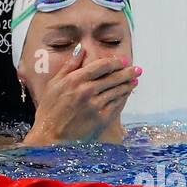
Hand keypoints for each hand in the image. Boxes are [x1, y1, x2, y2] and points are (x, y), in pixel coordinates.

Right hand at [23, 48, 139, 145]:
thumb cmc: (49, 110)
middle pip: (113, 77)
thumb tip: (81, 49)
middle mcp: (87, 90)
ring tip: (134, 81)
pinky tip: (126, 95)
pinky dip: (123, 98)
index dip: (115, 62)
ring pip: (117, 91)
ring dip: (128, 85)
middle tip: (137, 69)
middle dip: (127, 72)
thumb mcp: (53, 84)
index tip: (123, 60)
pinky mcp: (101, 119)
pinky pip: (117, 105)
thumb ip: (69, 66)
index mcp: (75, 80)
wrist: (50, 137)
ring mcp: (95, 105)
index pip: (101, 66)